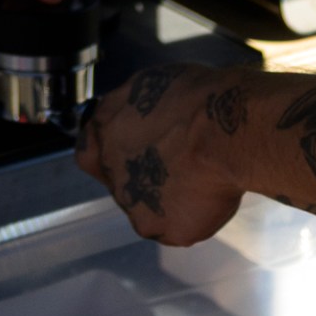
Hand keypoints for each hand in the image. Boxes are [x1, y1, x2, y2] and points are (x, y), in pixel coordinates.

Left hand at [74, 63, 254, 246]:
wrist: (225, 131)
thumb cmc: (197, 98)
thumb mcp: (149, 85)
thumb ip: (129, 111)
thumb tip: (131, 121)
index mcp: (105, 130)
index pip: (90, 152)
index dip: (111, 154)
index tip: (133, 152)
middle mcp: (112, 172)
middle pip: (123, 182)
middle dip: (144, 176)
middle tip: (177, 162)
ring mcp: (137, 205)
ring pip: (150, 208)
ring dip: (169, 198)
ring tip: (201, 175)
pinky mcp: (166, 230)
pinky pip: (179, 226)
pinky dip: (194, 215)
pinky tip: (211, 193)